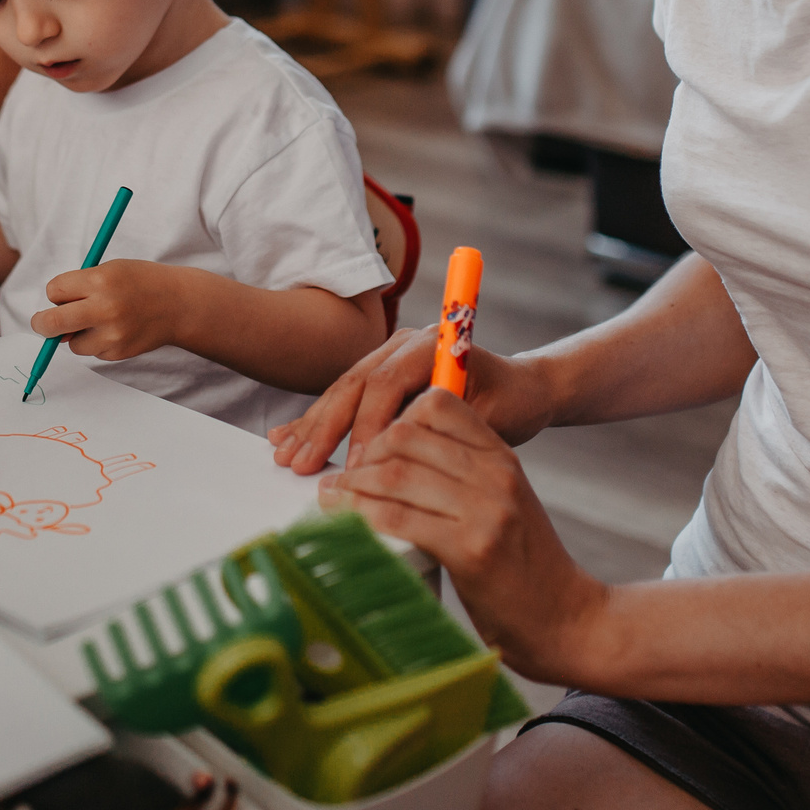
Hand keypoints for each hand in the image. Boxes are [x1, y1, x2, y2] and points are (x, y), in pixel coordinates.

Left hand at [32, 260, 182, 361]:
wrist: (178, 304)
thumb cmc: (139, 282)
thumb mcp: (110, 271)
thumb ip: (79, 289)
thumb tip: (49, 324)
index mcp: (100, 281)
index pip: (54, 291)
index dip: (56, 293)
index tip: (61, 295)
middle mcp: (105, 308)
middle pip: (52, 323)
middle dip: (41, 324)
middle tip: (41, 323)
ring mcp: (112, 334)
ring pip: (71, 343)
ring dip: (77, 334)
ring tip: (102, 320)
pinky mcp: (118, 351)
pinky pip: (92, 352)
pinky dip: (97, 342)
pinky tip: (117, 329)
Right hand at [269, 326, 555, 474]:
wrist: (523, 391)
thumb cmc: (511, 406)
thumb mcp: (486, 420)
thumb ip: (442, 429)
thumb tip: (397, 456)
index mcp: (432, 344)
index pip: (386, 382)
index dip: (367, 425)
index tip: (356, 466)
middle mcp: (405, 343)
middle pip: (355, 384)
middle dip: (326, 427)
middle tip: (302, 465)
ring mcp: (389, 357)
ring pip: (343, 391)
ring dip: (313, 426)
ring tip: (286, 456)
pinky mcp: (380, 376)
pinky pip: (344, 398)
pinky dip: (318, 421)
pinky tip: (287, 437)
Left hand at [321, 387, 607, 686]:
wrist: (569, 619)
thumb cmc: (525, 567)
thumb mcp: (502, 503)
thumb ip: (462, 476)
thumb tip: (393, 462)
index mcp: (501, 456)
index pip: (437, 403)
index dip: (393, 418)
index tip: (370, 447)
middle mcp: (495, 474)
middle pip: (406, 436)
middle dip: (363, 453)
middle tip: (341, 476)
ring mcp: (486, 510)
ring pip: (396, 475)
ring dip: (352, 486)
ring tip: (331, 496)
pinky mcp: (472, 550)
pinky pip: (399, 519)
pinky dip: (362, 517)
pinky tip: (346, 522)